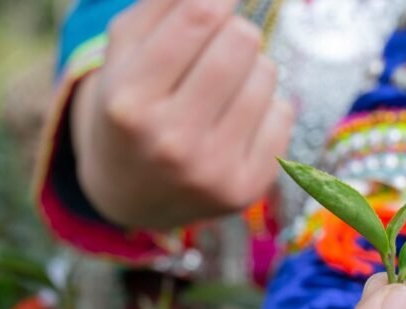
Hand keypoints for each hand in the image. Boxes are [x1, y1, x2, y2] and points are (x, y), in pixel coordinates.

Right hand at [71, 0, 292, 229]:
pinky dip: (265, 107)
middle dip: (234, 32)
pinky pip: (283, 112)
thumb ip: (161, 4)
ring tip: (222, 90)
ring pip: (266, 73)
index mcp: (130, 102)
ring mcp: (211, 171)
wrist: (129, 193)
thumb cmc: (131, 110)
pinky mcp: (245, 188)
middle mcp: (170, 142)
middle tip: (218, 49)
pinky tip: (235, 124)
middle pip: (241, 41)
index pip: (199, 17)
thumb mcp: (122, 56)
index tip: (224, 0)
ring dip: (251, 69)